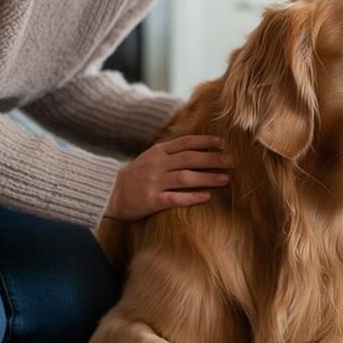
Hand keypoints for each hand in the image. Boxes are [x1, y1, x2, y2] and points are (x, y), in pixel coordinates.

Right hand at [105, 135, 231, 221]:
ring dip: (207, 178)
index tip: (224, 143)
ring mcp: (153, 182)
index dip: (206, 142)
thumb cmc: (136, 175)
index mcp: (158, 152)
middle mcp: (157, 165)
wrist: (109, 192)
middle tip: (232, 161)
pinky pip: (174, 198)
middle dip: (213, 159)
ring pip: (185, 177)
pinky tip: (207, 197)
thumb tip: (201, 148)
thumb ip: (172, 152)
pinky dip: (192, 197)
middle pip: (190, 159)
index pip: (186, 143)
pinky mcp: (150, 200)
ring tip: (225, 179)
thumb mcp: (152, 157)